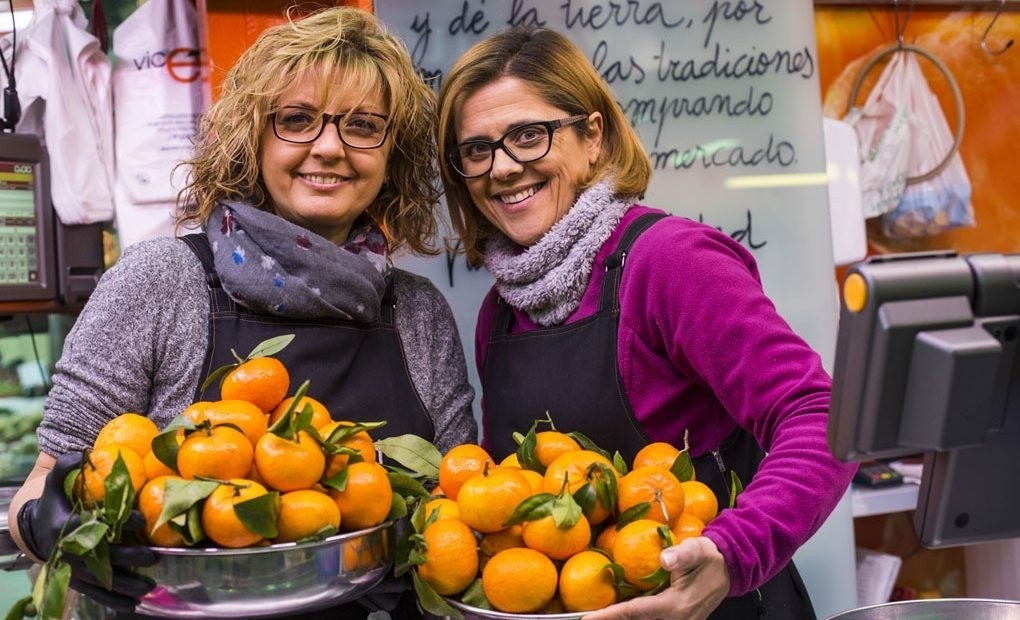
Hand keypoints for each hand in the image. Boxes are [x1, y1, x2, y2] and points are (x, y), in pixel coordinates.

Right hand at [17, 451, 157, 611]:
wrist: (36, 529)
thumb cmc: (54, 501)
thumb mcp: (55, 482)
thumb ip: (67, 466)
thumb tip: (84, 451)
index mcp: (66, 527)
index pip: (97, 526)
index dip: (121, 523)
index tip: (143, 519)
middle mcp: (70, 551)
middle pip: (103, 557)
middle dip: (130, 557)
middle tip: (154, 556)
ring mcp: (73, 569)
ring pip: (102, 580)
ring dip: (126, 585)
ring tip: (149, 586)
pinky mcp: (77, 580)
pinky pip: (96, 594)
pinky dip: (113, 600)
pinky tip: (134, 604)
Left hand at [582, 537, 728, 619]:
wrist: (731, 567)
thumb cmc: (710, 556)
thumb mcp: (697, 549)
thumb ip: (682, 554)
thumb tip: (665, 558)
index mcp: (676, 605)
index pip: (636, 612)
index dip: (611, 615)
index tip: (589, 617)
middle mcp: (677, 619)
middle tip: (590, 617)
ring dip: (624, 619)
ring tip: (601, 616)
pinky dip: (636, 618)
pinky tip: (622, 613)